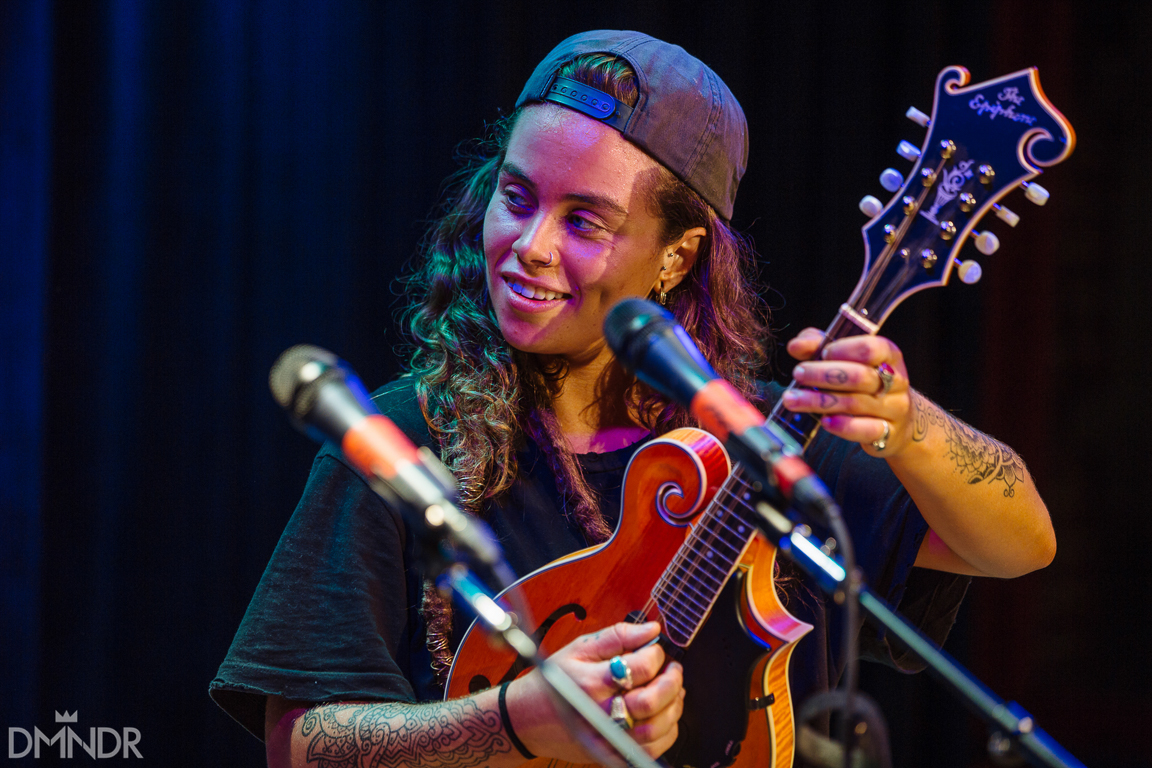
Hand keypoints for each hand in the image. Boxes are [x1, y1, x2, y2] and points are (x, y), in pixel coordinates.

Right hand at [508, 621, 683, 763]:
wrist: (526, 718)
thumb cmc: (551, 681)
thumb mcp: (579, 648)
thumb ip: (618, 636)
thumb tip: (651, 629)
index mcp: (591, 682)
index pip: (641, 667)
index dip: (657, 654)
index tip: (656, 649)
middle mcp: (599, 713)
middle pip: (652, 701)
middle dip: (672, 682)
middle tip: (672, 670)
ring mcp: (606, 738)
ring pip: (656, 729)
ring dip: (673, 707)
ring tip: (672, 691)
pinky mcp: (610, 754)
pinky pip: (650, 750)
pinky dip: (666, 732)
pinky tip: (664, 715)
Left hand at [782, 328, 912, 455]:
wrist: (898, 420)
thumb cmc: (863, 381)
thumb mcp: (844, 356)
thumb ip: (819, 346)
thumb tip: (796, 346)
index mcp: (889, 355)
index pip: (871, 348)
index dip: (844, 349)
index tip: (823, 353)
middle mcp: (896, 381)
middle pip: (859, 376)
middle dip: (824, 374)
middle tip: (798, 374)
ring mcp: (894, 408)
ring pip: (855, 403)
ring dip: (819, 401)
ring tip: (792, 400)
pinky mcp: (889, 433)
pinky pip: (866, 430)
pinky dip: (843, 426)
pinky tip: (824, 421)